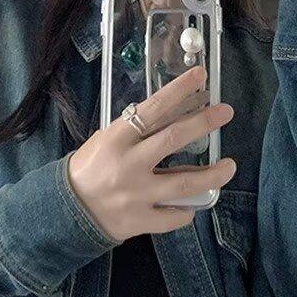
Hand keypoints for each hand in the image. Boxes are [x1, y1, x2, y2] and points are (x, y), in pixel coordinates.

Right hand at [67, 65, 235, 243]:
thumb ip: (137, 131)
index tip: (200, 76)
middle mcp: (128, 164)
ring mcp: (136, 194)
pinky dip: (187, 209)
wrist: (66, 211)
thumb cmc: (90, 168)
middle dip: (204, 122)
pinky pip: (174, 216)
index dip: (179, 90)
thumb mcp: (106, 140)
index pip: (152, 108)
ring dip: (213, 174)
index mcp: (116, 139)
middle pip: (174, 139)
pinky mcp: (140, 220)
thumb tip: (176, 113)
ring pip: (185, 183)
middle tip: (226, 112)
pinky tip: (194, 202)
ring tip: (230, 166)